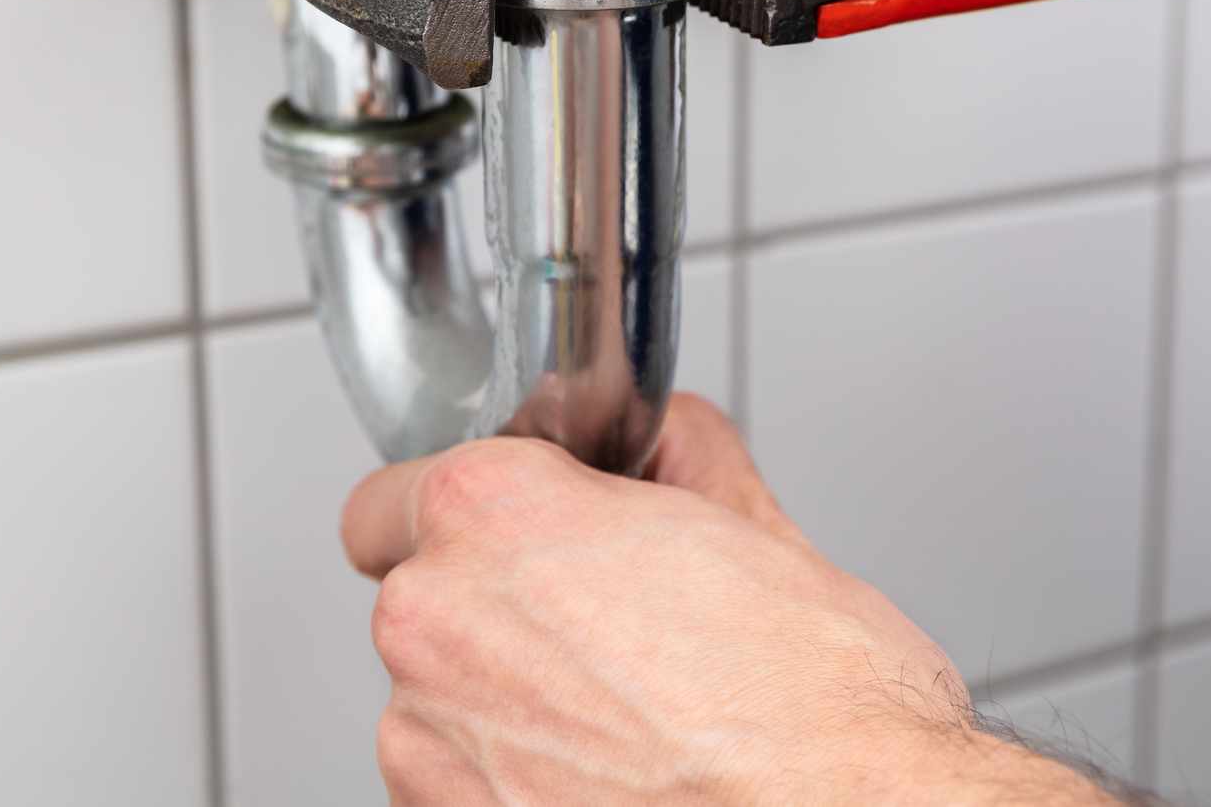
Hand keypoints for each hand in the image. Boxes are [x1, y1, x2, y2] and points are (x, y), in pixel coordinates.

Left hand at [341, 395, 1125, 805]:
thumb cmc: (811, 710)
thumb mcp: (762, 528)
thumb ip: (682, 458)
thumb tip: (670, 438)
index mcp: (493, 513)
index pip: (400, 489)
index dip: (475, 511)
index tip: (528, 531)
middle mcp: (435, 622)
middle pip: (422, 593)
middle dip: (499, 602)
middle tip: (608, 621)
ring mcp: (428, 742)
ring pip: (436, 695)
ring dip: (505, 696)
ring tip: (627, 709)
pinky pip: (457, 780)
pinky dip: (514, 777)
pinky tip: (611, 769)